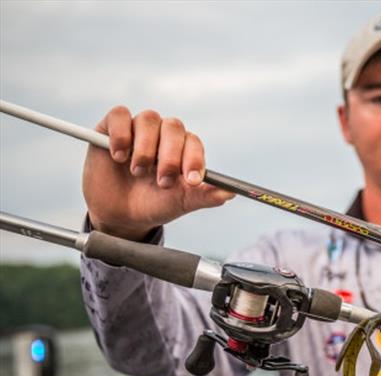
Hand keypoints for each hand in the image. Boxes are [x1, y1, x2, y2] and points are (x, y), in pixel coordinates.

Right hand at [83, 106, 233, 239]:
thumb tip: (230, 193)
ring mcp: (137, 129)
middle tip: (163, 181)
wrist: (118, 214)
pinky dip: (121, 134)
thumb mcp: (179, 203)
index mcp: (183, 149)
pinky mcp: (110, 127)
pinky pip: (120, 115)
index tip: (192, 181)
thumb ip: (204, 196)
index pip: (193, 143)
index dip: (194, 159)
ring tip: (137, 171)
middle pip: (173, 127)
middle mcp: (162, 135)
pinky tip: (119, 156)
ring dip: (145, 148)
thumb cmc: (153, 204)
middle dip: (170, 156)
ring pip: (148, 119)